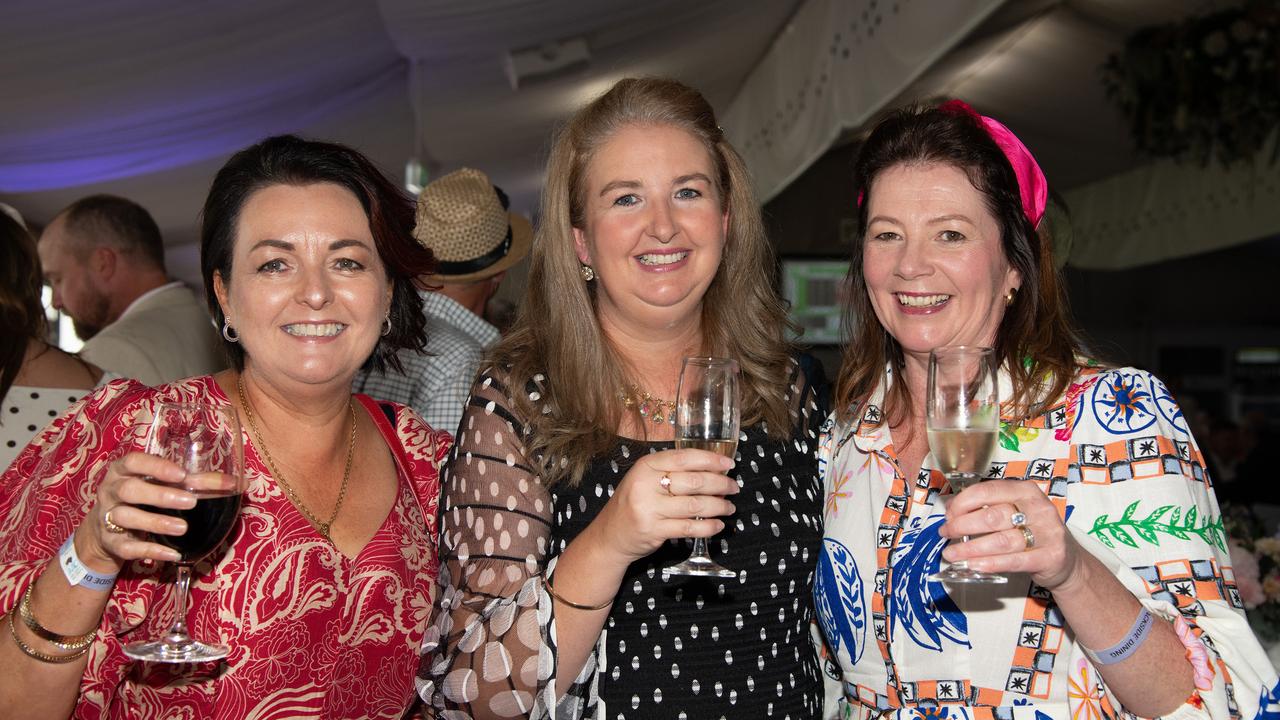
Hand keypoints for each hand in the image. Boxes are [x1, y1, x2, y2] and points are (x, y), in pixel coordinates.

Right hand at [75, 452, 231, 570]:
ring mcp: (107, 517)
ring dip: (156, 522)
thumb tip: (238, 483)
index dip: (156, 467)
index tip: (181, 474)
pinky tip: (173, 554)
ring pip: (126, 517)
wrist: (106, 531)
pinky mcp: (110, 542)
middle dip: (160, 495)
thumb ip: (196, 482)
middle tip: (190, 502)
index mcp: (124, 470)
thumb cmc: (142, 498)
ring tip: (183, 528)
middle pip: (130, 490)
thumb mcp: (161, 486)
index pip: (134, 461)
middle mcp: (111, 491)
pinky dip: (150, 551)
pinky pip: (127, 547)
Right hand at [589, 449, 738, 563]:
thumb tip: (712, 470)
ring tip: (729, 507)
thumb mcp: (644, 479)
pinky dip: (708, 527)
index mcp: (645, 466)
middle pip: (694, 481)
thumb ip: (671, 471)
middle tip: (733, 488)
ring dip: (719, 506)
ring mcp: (649, 509)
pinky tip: (718, 525)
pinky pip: (689, 527)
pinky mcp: (654, 531)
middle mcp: (645, 485)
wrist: (609, 536)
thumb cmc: (634, 504)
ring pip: (695, 505)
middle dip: (720, 484)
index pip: (684, 458)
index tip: (729, 465)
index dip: (710, 460)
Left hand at [938, 479, 1084, 589]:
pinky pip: (1015, 561)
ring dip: (971, 548)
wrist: (1067, 560)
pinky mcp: (1051, 557)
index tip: (948, 515)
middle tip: (945, 534)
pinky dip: (991, 563)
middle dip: (962, 526)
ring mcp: (1047, 533)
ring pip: (1001, 540)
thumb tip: (949, 507)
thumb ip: (986, 507)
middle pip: (992, 516)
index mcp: (1026, 491)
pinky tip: (974, 565)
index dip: (962, 503)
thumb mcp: (1013, 512)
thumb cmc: (1033, 532)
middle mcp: (1039, 509)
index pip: (987, 491)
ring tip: (951, 554)